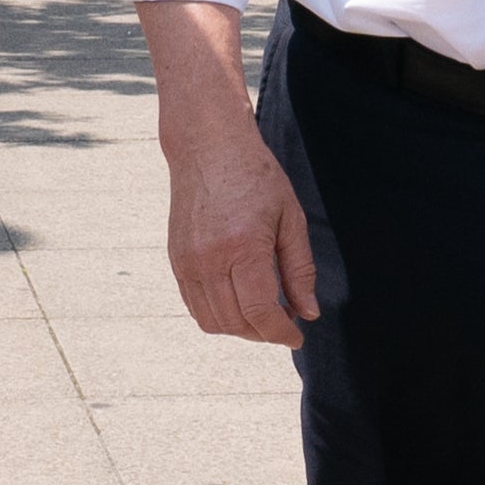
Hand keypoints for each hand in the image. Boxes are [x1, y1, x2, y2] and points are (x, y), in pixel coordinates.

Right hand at [167, 114, 317, 344]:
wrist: (208, 147)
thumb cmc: (257, 177)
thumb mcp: (290, 219)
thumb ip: (299, 270)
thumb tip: (308, 314)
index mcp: (243, 247)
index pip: (260, 312)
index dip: (281, 333)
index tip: (296, 337)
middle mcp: (209, 259)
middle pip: (236, 323)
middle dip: (263, 333)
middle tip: (285, 322)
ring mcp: (187, 262)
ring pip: (212, 322)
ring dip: (240, 329)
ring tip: (263, 313)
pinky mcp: (175, 260)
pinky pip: (195, 306)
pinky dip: (218, 315)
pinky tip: (239, 301)